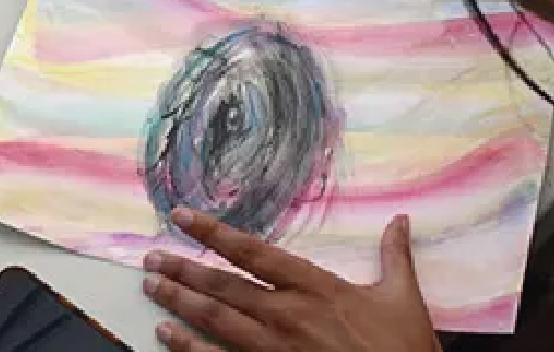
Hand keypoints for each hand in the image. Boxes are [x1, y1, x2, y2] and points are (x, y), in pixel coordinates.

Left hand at [142, 209, 439, 351]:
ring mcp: (276, 350)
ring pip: (217, 320)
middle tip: (151, 257)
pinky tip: (168, 337)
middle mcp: (288, 315)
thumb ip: (394, 256)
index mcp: (314, 288)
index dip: (214, 232)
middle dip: (184, 270)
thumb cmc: (403, 351)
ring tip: (151, 288)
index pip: (253, 252)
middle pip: (224, 286)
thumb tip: (401, 219)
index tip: (182, 216)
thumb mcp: (402, 299)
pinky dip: (191, 348)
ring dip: (180, 302)